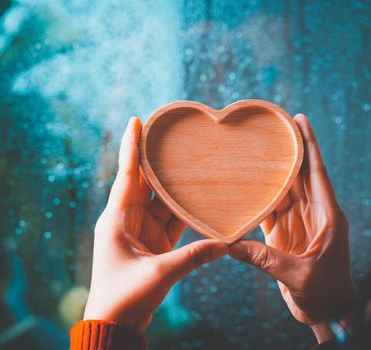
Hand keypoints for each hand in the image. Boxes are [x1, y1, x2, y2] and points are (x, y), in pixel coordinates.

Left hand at [84, 117, 227, 331]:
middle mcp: (127, 220)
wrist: (114, 324)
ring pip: (158, 202)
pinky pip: (169, 222)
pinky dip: (181, 212)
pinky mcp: (151, 247)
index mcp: (117, 219)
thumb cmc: (124, 297)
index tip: (136, 120)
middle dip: (156, 161)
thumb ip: (192, 258)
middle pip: (144, 183)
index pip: (126, 174)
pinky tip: (196, 200)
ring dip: (172, 186)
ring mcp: (140, 233)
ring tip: (189, 162)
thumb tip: (224, 244)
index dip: (131, 146)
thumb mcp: (158, 275)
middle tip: (170, 136)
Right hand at [229, 114, 354, 341]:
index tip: (300, 120)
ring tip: (252, 155)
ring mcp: (297, 225)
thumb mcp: (299, 275)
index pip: (317, 173)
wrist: (326, 313)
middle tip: (269, 131)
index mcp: (328, 217)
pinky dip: (257, 202)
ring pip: (282, 193)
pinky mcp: (283, 238)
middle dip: (286, 153)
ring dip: (269, 176)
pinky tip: (245, 191)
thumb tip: (230, 244)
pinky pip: (269, 214)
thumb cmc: (325, 294)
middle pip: (298, 177)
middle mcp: (313, 216)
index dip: (309, 145)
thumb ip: (265, 258)